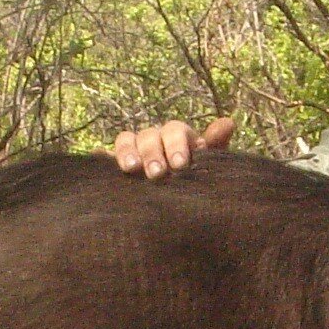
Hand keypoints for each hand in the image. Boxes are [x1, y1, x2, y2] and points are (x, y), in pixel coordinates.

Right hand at [110, 116, 235, 180]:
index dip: (176, 144)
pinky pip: (106, 157)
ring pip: (126, 140)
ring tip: (131, 169)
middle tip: (157, 174)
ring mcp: (133, 152)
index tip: (180, 165)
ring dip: (128, 152)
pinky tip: (100, 158)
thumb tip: (228, 123)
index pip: (174, 130)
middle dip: (153, 153)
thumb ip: (216, 146)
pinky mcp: (115, 166)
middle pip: (149, 135)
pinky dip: (102, 157)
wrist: (178, 206)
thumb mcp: (207, 166)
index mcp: (177, 137)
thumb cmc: (195, 180)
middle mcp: (154, 140)